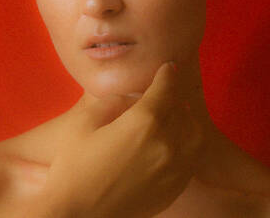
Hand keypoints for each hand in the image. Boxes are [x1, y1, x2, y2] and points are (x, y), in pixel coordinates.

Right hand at [40, 61, 206, 217]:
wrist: (77, 216)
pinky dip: (188, 146)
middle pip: (182, 111)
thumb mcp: (83, 125)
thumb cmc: (73, 168)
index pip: (166, 89)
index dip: (168, 74)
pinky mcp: (174, 189)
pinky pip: (191, 160)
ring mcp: (174, 169)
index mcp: (144, 122)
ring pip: (195, 136)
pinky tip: (173, 145)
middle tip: (163, 95)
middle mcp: (166, 144)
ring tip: (174, 119)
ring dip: (187, 122)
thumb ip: (110, 103)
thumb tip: (129, 97)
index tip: (169, 67)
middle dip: (173, 99)